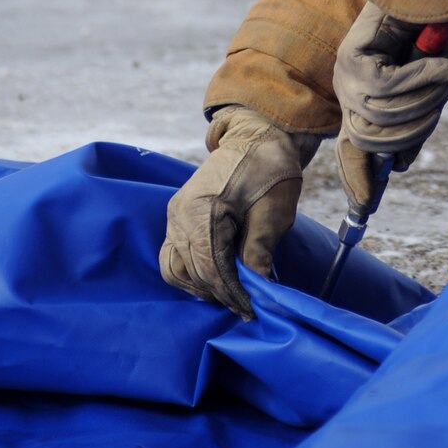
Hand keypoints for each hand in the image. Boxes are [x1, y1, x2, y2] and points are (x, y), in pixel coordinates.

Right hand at [160, 105, 324, 318]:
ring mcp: (174, 216)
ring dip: (201, 286)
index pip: (210, 267)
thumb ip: (259, 252)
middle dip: (218, 293)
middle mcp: (179, 214)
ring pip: (175, 269)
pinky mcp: (177, 217)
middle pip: (191, 272)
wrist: (257, 139)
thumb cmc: (270, 171)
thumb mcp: (274, 212)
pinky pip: (174, 256)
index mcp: (201, 209)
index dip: (231, 293)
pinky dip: (191, 272)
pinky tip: (215, 278)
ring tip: (230, 294)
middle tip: (246, 305)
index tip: (250, 309)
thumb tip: (258, 290)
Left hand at [333, 2, 447, 214]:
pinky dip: (419, 78)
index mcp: (364, 98)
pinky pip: (386, 88)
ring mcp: (345, 73)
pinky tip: (437, 61)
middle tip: (438, 102)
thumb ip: (415, 123)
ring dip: (422, 99)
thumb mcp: (432, 90)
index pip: (351, 149)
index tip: (364, 207)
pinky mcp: (351, 55)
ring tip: (442, 73)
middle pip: (371, 140)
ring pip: (380, 116)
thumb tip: (398, 165)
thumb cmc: (439, 36)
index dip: (356, 179)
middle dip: (412, 130)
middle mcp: (348, 89)